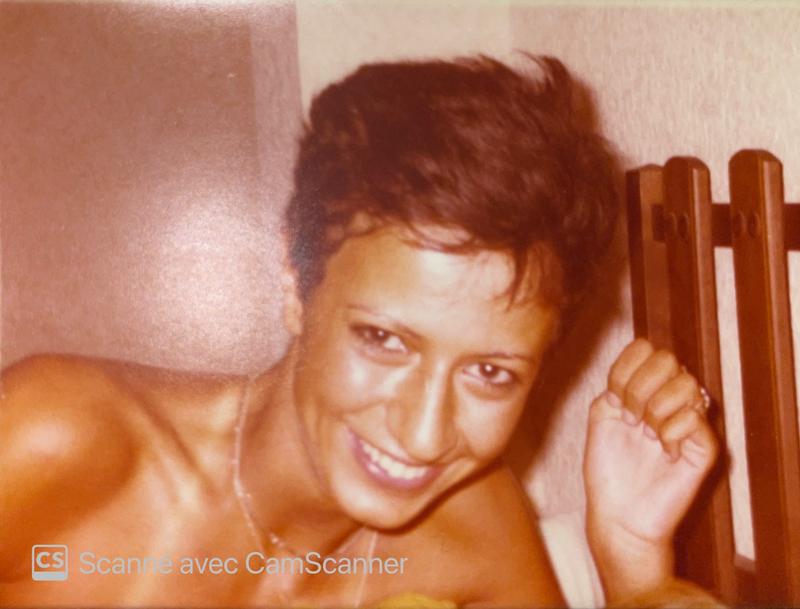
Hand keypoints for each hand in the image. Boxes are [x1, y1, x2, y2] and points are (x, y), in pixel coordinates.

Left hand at [583, 339, 718, 598]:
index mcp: (646, 389)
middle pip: (667, 359)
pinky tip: (664, 450)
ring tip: (648, 434)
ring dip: (656, 407)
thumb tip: (645, 361)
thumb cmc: (608, 469)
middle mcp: (671, 400)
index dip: (625, 368)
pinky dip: (671, 430)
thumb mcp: (601, 414)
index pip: (645, 348)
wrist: (618, 515)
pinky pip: (696, 418)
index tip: (613, 399)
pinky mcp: (705, 449)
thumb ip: (618, 382)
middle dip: (639, 387)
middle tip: (630, 418)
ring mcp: (690, 422)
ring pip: (687, 384)